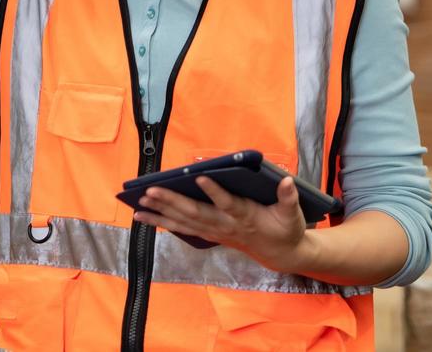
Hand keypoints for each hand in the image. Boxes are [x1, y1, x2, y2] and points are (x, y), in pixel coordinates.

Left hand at [133, 176, 314, 273]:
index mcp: (246, 216)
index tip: (200, 176)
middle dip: (172, 202)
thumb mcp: (293, 214)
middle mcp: (226, 225)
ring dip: (160, 214)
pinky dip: (162, 222)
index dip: (215, 191)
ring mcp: (215, 231)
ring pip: (184, 222)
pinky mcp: (209, 233)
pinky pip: (182, 228)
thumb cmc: (285, 229)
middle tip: (150, 190)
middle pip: (196, 213)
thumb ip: (289, 198)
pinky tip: (145, 216)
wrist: (280, 254)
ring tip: (139, 205)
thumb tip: (287, 180)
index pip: (228, 203)